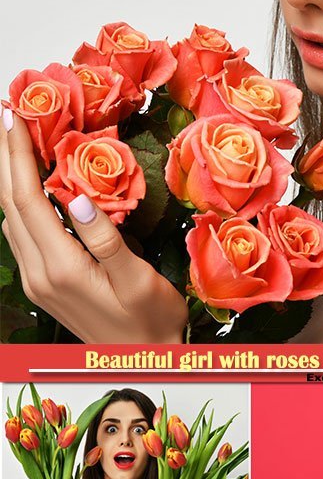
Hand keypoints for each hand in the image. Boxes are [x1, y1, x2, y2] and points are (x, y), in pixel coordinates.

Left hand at [0, 112, 186, 344]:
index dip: (19, 154)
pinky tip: (32, 183)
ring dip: (10, 176)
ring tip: (16, 139)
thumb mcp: (138, 280)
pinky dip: (21, 200)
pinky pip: (22, 233)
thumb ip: (106, 240)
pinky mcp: (43, 285)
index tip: (16, 115)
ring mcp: (37, 281)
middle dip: (6, 156)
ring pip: (11, 218)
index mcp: (61, 268)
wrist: (143, 365)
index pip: (28, 198)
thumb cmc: (152, 323)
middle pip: (10, 203)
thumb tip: (78, 197)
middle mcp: (39, 274)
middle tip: (8, 113)